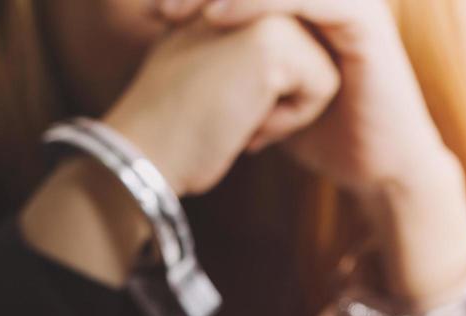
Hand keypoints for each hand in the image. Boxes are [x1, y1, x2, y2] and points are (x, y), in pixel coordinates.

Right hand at [21, 14, 339, 284]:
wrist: (142, 151)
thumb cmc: (175, 122)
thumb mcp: (215, 64)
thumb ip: (249, 42)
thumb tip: (291, 59)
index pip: (288, 48)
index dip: (269, 86)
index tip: (214, 96)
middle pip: (312, 51)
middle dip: (282, 93)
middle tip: (225, 108)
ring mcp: (257, 5)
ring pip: (322, 67)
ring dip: (287, 108)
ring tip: (233, 110)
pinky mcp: (273, 38)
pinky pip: (323, 86)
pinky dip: (290, 118)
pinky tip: (243, 119)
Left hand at [158, 0, 446, 193]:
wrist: (379, 170)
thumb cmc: (324, 133)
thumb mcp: (265, 88)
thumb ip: (236, 57)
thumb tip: (176, 46)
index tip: (151, 14)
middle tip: (157, 10)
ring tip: (176, 13)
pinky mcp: (363, 17)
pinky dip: (255, 1)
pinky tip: (216, 18)